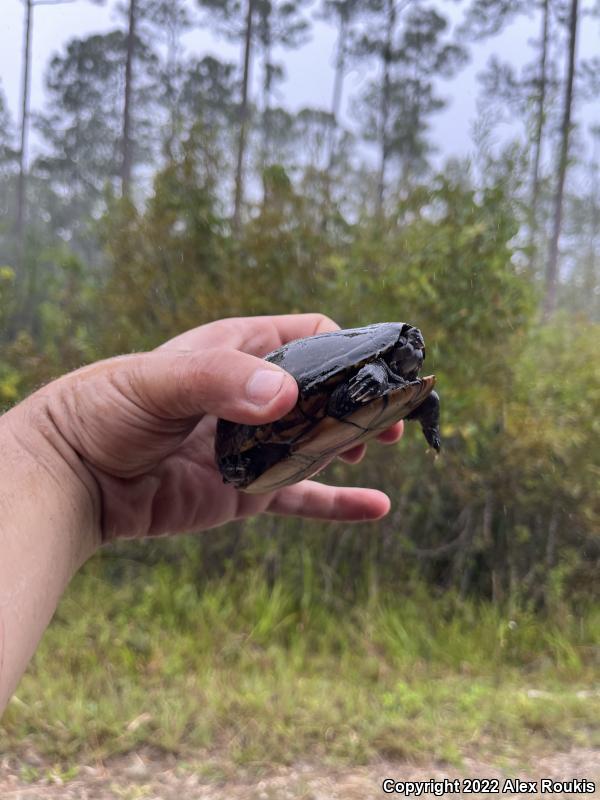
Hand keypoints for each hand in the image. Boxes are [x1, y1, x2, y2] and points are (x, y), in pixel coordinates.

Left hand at [14, 314, 402, 541]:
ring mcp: (252, 445)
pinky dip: (339, 501)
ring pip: (318, 442)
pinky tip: (377, 506)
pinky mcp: (246, 491)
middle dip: (360, 400)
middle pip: (324, 391)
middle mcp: (250, 395)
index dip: (348, 349)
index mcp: (237, 350)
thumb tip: (284, 398)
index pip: (311, 336)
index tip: (378, 372)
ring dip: (352, 443)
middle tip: (392, 419)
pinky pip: (302, 495)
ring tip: (374, 448)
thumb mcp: (158, 381)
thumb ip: (219, 380)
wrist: (73, 478)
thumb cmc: (105, 411)